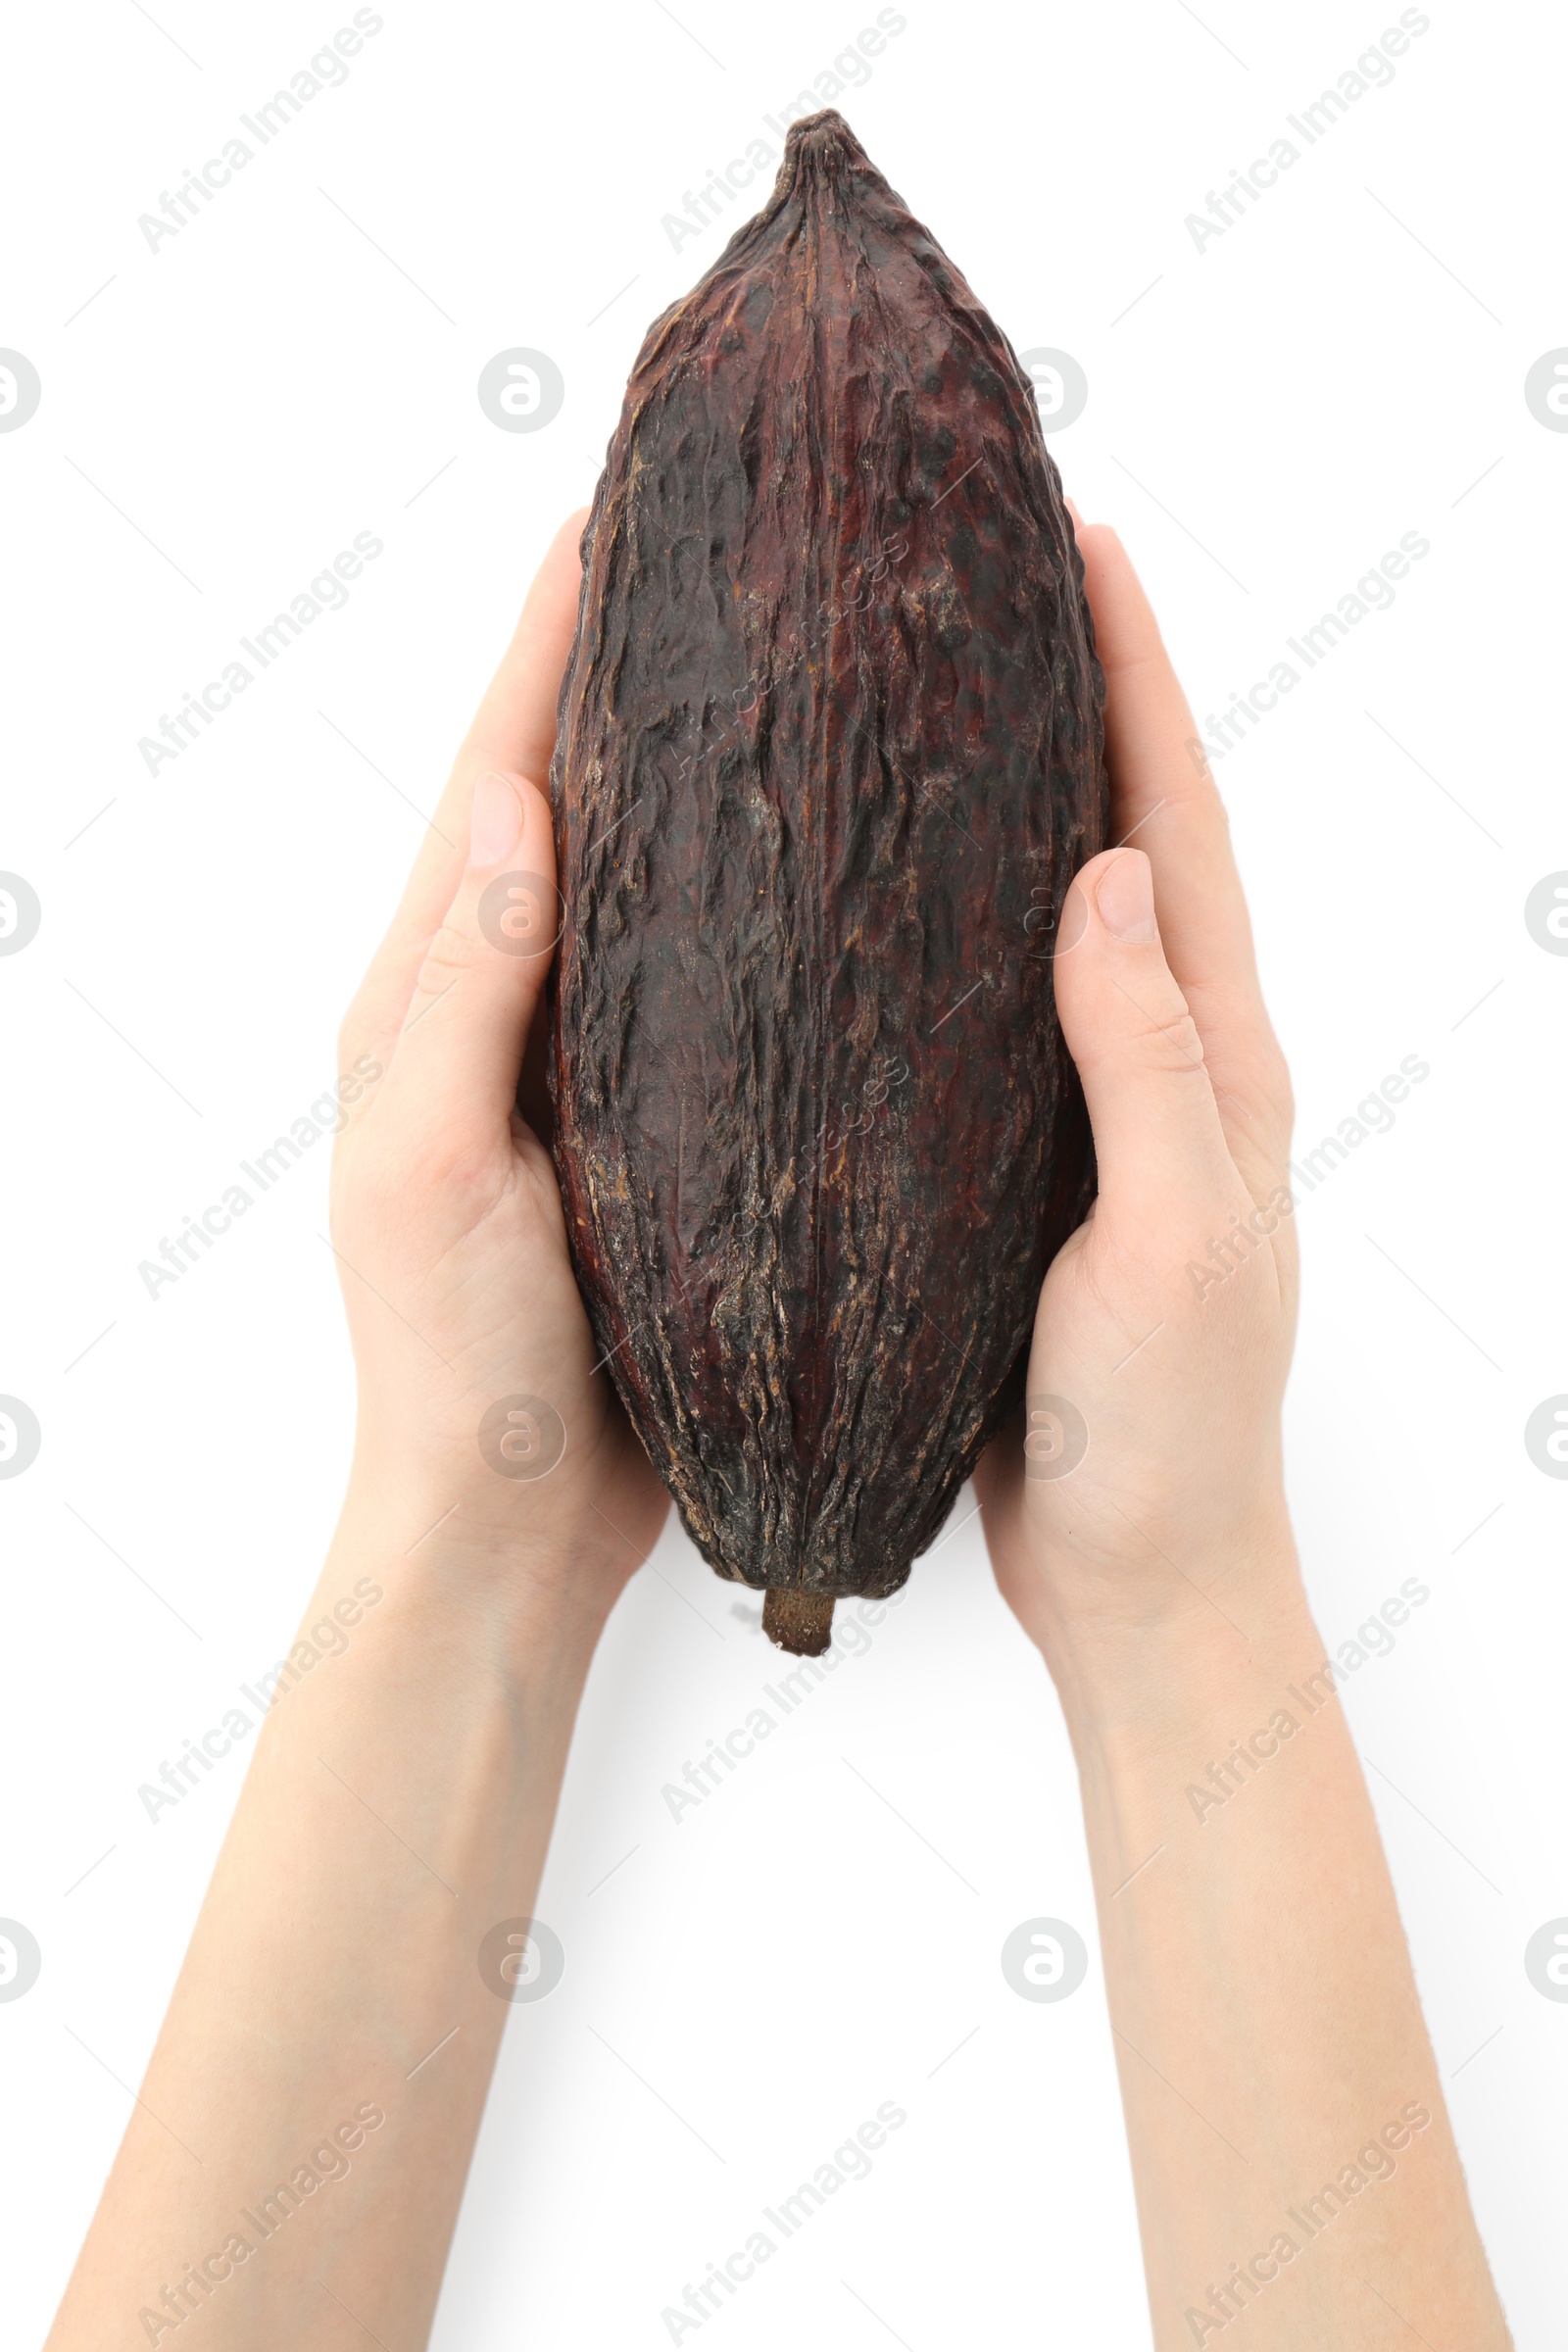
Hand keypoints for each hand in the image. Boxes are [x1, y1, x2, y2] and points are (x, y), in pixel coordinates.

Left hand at [328, 511, 668, 1642]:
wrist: (507, 1523)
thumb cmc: (454, 1364)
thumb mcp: (437, 1170)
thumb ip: (468, 995)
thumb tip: (518, 804)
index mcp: (427, 1000)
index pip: (492, 783)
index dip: (545, 649)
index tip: (611, 521)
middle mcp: (499, 1011)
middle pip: (561, 803)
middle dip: (622, 673)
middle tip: (711, 558)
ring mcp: (579, 1068)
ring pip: (641, 885)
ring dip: (689, 775)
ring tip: (777, 669)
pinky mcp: (656, 1131)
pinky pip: (698, 984)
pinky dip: (740, 903)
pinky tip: (815, 870)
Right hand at [980, 521, 1300, 1685]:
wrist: (1141, 1574)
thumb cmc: (1167, 1429)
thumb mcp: (1171, 1240)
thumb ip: (1147, 1062)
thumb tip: (1111, 870)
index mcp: (1220, 1060)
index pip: (1179, 828)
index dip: (1138, 681)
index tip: (1084, 548)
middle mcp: (1170, 1063)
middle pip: (1130, 838)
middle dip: (1082, 695)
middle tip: (997, 578)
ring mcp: (1103, 1113)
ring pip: (1060, 916)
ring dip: (1020, 794)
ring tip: (933, 692)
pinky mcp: (1029, 1170)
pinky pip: (997, 1011)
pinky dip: (959, 925)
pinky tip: (887, 902)